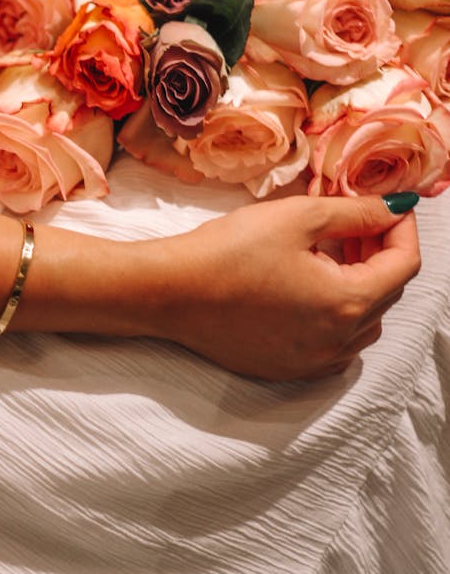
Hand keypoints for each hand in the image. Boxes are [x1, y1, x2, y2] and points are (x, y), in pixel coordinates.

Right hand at [139, 194, 420, 380]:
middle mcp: (338, 342)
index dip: (401, 228)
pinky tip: (310, 288)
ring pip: (364, 324)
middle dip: (379, 253)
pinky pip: (335, 345)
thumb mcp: (299, 217)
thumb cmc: (229, 249)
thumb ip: (355, 213)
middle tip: (356, 221)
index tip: (389, 205)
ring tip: (332, 252)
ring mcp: (314, 361)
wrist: (170, 291)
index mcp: (347, 303)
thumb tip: (396, 208)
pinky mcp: (288, 368)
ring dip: (361, 286)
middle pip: (387, 295)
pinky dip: (337, 315)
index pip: (404, 265)